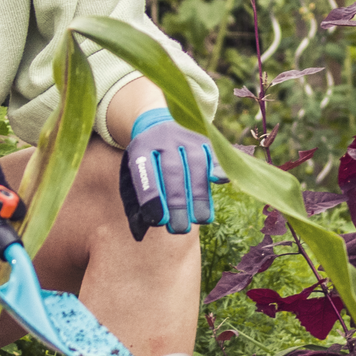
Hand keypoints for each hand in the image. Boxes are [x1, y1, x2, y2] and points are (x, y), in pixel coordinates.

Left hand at [121, 110, 222, 238]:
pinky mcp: (204, 139)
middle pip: (172, 170)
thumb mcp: (134, 174)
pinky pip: (214, 153)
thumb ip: (137, 200)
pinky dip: (219, 167)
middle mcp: (163, 138)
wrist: (156, 123)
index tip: (159, 221)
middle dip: (178, 202)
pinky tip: (221, 182)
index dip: (152, 196)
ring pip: (195, 163)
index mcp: (140, 148)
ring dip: (199, 193)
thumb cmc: (146, 162)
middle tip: (180, 229)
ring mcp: (185, 136)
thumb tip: (142, 232)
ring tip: (200, 220)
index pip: (145, 171)